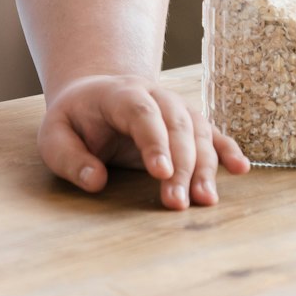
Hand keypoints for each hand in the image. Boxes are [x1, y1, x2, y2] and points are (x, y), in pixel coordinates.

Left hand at [39, 75, 248, 209]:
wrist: (95, 96)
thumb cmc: (74, 121)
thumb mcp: (55, 136)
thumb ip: (69, 159)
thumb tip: (95, 182)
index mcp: (120, 93)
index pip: (141, 112)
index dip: (154, 141)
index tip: (161, 173)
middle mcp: (155, 95)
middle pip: (176, 125)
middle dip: (181, 165)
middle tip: (177, 203)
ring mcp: (175, 107)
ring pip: (197, 132)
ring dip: (204, 166)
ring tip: (204, 200)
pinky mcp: (188, 124)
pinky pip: (212, 134)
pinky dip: (227, 150)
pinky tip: (240, 169)